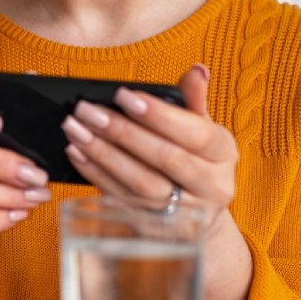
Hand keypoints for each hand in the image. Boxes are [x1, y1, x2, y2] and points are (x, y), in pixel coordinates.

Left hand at [61, 64, 250, 299]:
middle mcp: (213, 186)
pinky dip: (95, 175)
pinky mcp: (156, 229)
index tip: (124, 95)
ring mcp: (185, 213)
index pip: (195, 132)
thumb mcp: (202, 131)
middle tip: (86, 110)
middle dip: (122, 132)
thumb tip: (196, 70)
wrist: (198, 219)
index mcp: (225, 154)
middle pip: (164, 158)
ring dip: (103, 154)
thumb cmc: (194, 161)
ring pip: (140, 183)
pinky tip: (76, 154)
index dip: (159, 114)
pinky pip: (121, 200)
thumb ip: (194, 101)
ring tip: (75, 130)